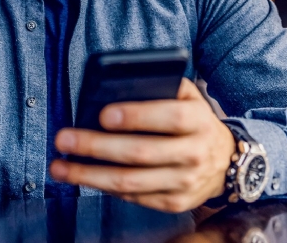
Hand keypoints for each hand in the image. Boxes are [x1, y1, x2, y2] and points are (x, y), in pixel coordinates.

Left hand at [50, 79, 235, 212]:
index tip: (103, 115)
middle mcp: (194, 153)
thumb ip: (164, 86)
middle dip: (97, 147)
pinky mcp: (175, 202)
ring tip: (60, 167)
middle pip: (141, 153)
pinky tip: (85, 178)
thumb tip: (121, 85)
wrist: (226, 162)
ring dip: (90, 176)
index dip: (136, 116)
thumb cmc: (195, 122)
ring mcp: (185, 182)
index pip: (170, 118)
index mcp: (199, 121)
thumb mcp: (190, 98)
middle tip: (64, 140)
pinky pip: (134, 197)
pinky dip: (106, 188)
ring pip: (131, 181)